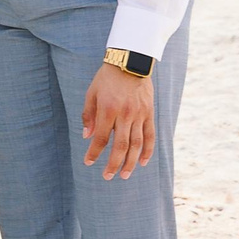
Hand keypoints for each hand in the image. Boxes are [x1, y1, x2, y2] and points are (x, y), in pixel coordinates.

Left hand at [79, 63, 156, 179]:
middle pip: (121, 146)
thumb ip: (89, 115)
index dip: (94, 152)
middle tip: (107, 177)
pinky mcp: (150, 113)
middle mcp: (125, 114)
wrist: (130, 61)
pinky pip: (150, 135)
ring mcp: (140, 115)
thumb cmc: (107, 78)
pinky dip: (148, 150)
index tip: (88, 162)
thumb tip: (87, 137)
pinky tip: (144, 162)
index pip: (101, 138)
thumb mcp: (92, 93)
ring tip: (124, 175)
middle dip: (113, 163)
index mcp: (108, 109)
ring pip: (137, 144)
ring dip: (131, 162)